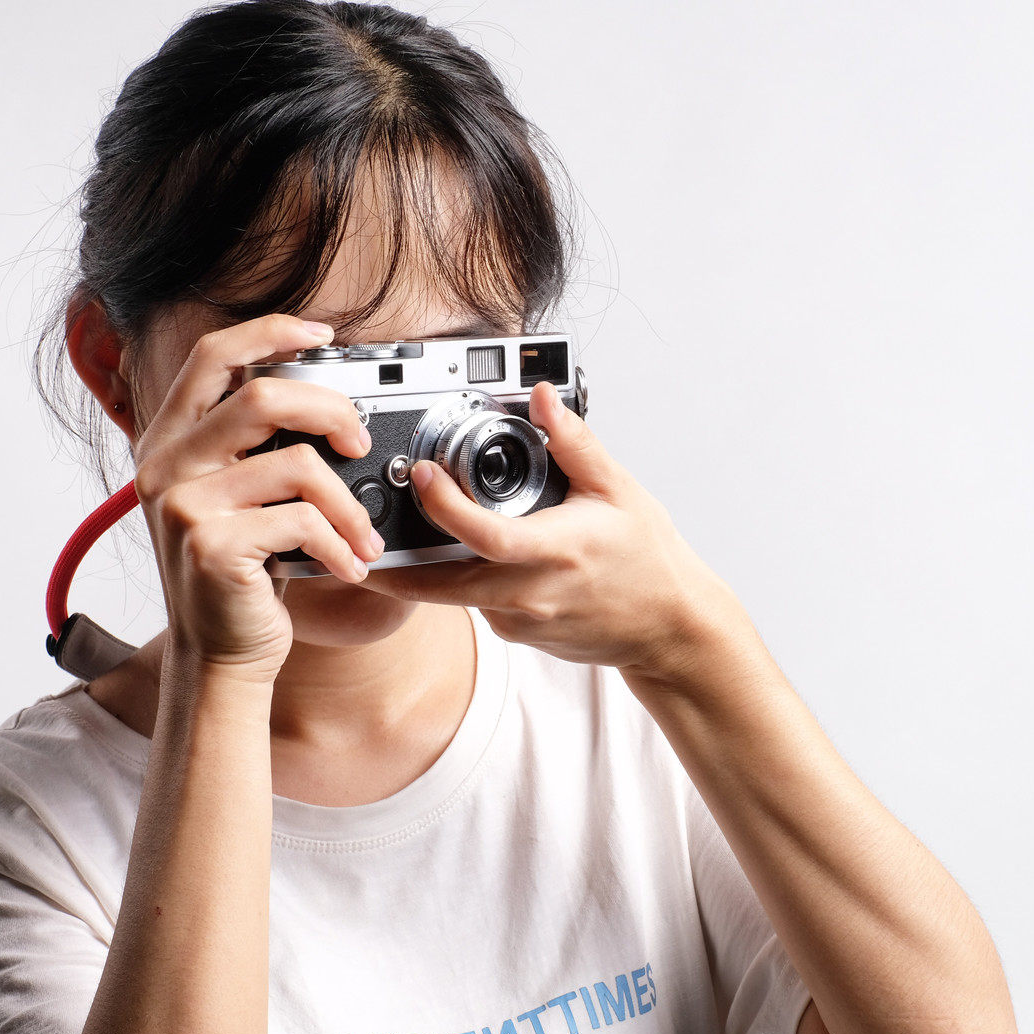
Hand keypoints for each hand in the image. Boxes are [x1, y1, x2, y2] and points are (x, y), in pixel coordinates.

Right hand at [132, 313, 386, 680]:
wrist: (220, 654)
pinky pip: (302, 522)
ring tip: (366, 535)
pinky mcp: (210, 546)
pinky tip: (348, 566)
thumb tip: (332, 402)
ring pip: (297, 465)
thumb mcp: (241, 497)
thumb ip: (259, 447)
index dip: (270, 331)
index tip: (322, 334)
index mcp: (172, 439)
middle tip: (361, 443)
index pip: (213, 355)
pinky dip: (341, 545)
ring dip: (349, 504)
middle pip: (263, 397)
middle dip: (332, 412)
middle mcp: (166, 464)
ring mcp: (184, 504)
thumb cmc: (244, 571)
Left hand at [363, 381, 727, 673]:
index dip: (445, 506)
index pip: (484, 535)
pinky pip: (480, 606)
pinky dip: (468, 582)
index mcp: (555, 550)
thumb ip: (575, 443)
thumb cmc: (648, 562)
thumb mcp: (619, 490)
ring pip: (458, 597)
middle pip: (444, 585)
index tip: (423, 476)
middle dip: (397, 568)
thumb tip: (543, 398)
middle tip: (364, 541)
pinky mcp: (520, 635)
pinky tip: (477, 558)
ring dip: (430, 573)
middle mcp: (532, 592)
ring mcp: (523, 620)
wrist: (669, 628)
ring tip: (411, 539)